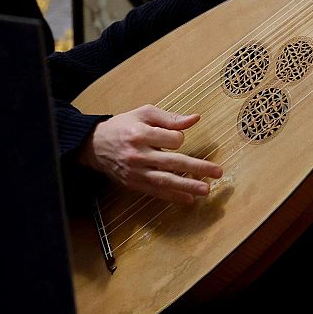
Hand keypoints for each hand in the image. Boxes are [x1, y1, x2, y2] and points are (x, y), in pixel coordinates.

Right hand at [80, 105, 221, 203]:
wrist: (95, 145)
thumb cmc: (124, 126)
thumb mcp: (144, 114)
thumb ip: (170, 117)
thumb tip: (195, 119)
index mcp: (140, 133)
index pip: (171, 139)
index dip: (179, 138)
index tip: (177, 138)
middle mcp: (138, 154)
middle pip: (172, 162)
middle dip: (197, 168)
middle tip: (217, 172)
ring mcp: (136, 171)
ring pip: (165, 180)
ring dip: (187, 186)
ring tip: (206, 190)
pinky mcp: (134, 183)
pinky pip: (156, 192)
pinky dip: (172, 197)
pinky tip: (188, 199)